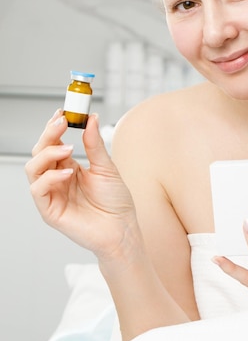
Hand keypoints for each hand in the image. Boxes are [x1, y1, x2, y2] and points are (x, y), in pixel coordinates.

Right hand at [25, 110, 140, 263]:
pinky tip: (68, 172)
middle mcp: (56, 179)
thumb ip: (94, 144)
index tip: (63, 111)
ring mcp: (51, 194)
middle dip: (48, 134)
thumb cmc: (116, 202)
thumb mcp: (106, 167)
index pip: (53, 143)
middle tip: (62, 122)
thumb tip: (90, 118)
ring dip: (47, 154)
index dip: (54, 127)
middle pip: (39, 151)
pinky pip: (38, 190)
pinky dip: (50, 178)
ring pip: (33, 168)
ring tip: (68, 149)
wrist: (122, 229)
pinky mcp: (49, 210)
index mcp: (68, 167)